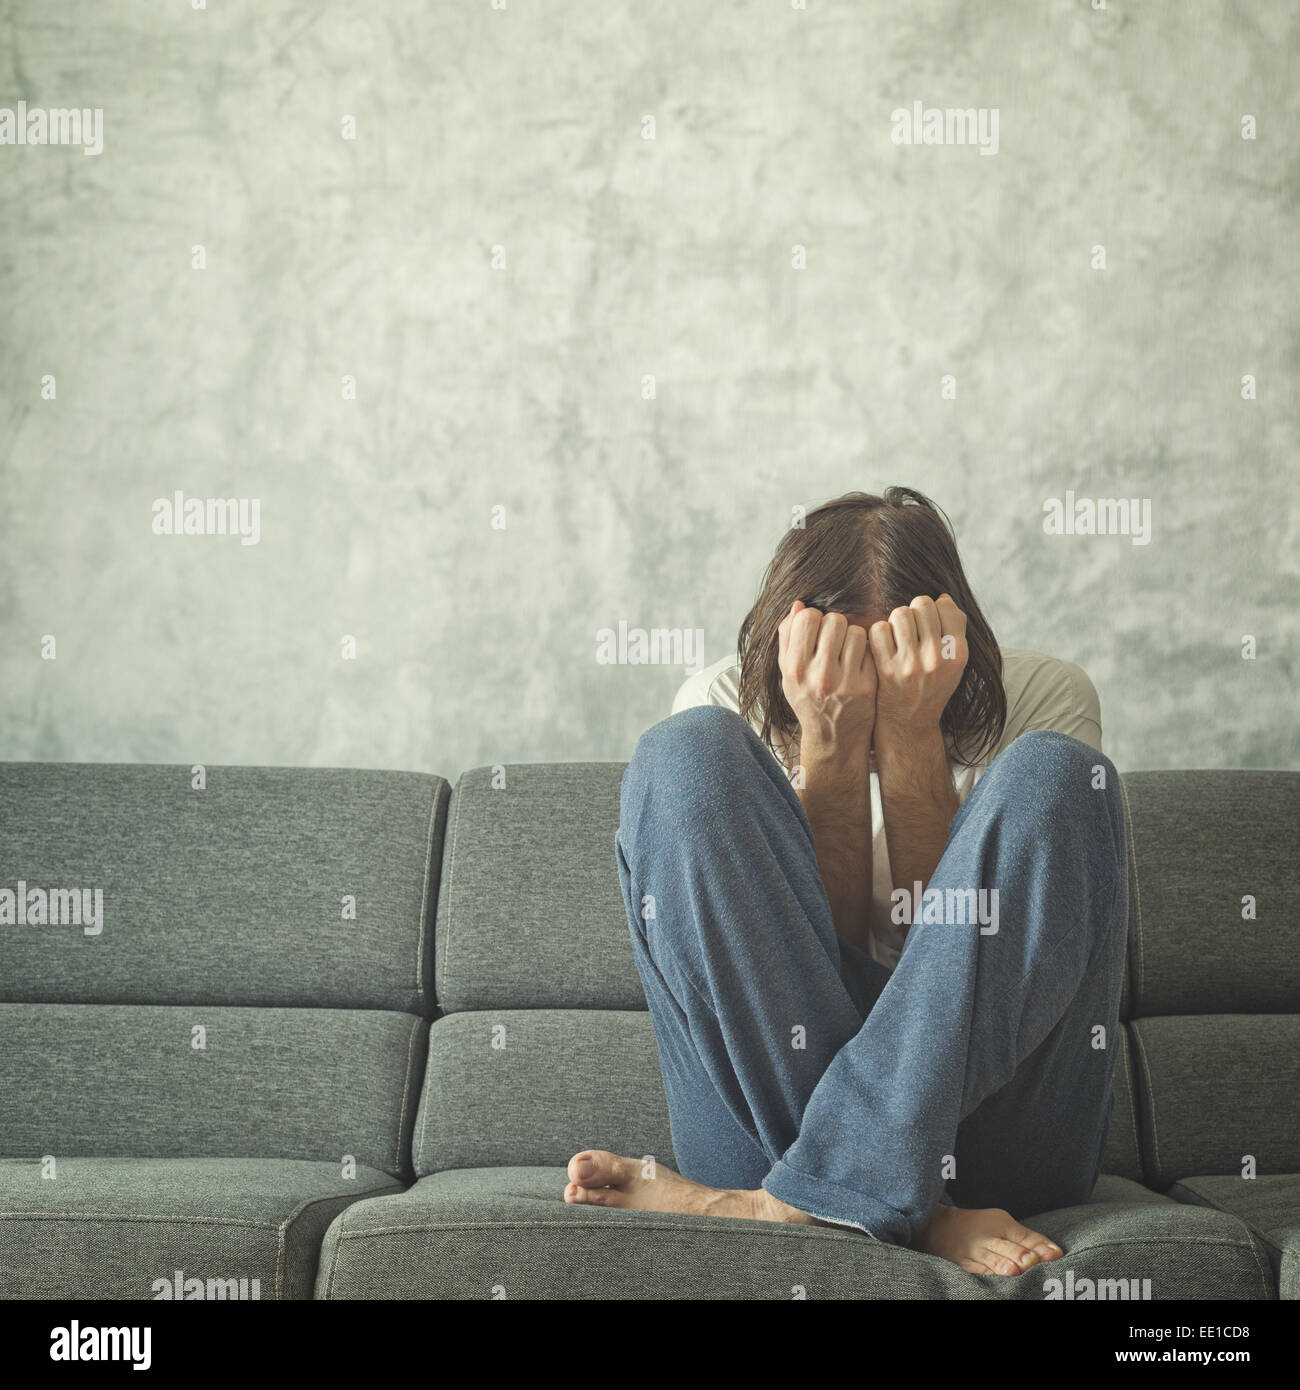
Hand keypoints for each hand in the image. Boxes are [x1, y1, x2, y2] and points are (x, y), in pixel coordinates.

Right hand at [778, 601, 875, 748]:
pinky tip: (859, 664)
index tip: (816, 631)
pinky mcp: (867, 686)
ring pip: (856, 632)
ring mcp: (845, 682)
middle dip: (835, 626)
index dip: (814, 618)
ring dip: (853, 637)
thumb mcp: (788, 673)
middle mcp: (819, 675)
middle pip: (834, 620)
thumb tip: (799, 605)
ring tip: (847, 651)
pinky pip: (871, 650)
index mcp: (795, 668)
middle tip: (834, 640)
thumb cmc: (808, 699)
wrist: (833, 737)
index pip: (808, 618)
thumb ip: (788, 638)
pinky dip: (866, 652)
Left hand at [869, 594, 967, 733]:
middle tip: (910, 629)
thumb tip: (944, 598)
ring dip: (895, 621)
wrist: (909, 723)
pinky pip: (879, 630)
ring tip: (897, 636)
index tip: (927, 622)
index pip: (944, 606)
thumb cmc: (932, 686)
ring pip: (899, 614)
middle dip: (913, 612)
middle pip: (921, 605)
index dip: (932, 608)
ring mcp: (911, 664)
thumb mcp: (954, 663)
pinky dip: (878, 634)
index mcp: (957, 654)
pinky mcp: (886, 669)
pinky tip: (883, 646)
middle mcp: (937, 658)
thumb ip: (955, 629)